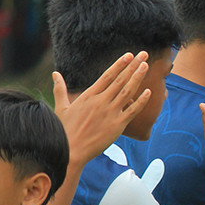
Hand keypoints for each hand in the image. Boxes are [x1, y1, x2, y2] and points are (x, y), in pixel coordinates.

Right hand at [54, 51, 151, 165]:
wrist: (71, 150)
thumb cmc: (64, 130)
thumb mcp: (62, 107)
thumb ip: (60, 89)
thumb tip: (55, 74)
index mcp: (89, 95)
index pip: (108, 75)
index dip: (120, 64)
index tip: (129, 55)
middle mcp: (101, 101)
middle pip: (121, 80)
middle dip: (133, 66)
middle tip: (144, 54)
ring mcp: (111, 112)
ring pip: (128, 91)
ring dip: (138, 78)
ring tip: (146, 66)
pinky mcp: (118, 125)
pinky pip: (133, 110)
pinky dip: (141, 101)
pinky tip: (149, 92)